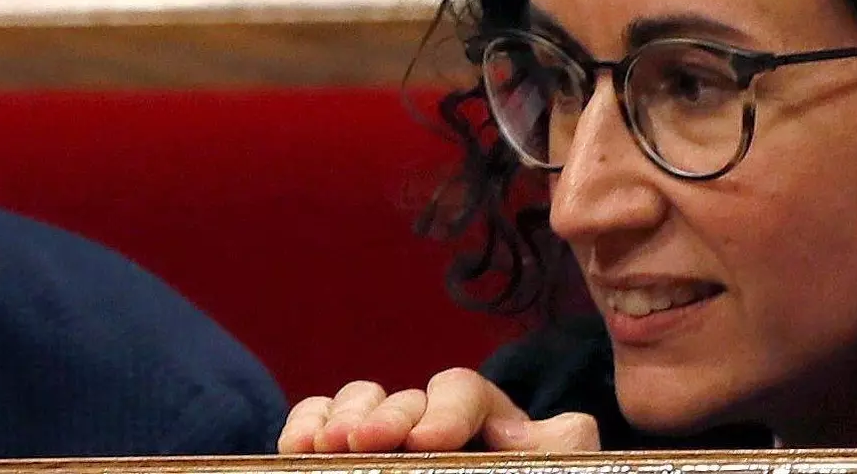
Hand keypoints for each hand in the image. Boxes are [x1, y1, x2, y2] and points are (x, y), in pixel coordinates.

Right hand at [277, 368, 600, 453]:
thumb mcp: (558, 472)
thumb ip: (557, 447)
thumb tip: (512, 430)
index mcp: (488, 425)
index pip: (461, 390)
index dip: (444, 408)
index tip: (427, 440)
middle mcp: (433, 429)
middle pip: (403, 398)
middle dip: (384, 414)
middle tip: (364, 442)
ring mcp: (388, 447)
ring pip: (359, 404)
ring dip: (341, 416)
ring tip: (329, 445)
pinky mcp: (351, 463)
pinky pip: (321, 427)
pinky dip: (307, 424)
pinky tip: (298, 445)